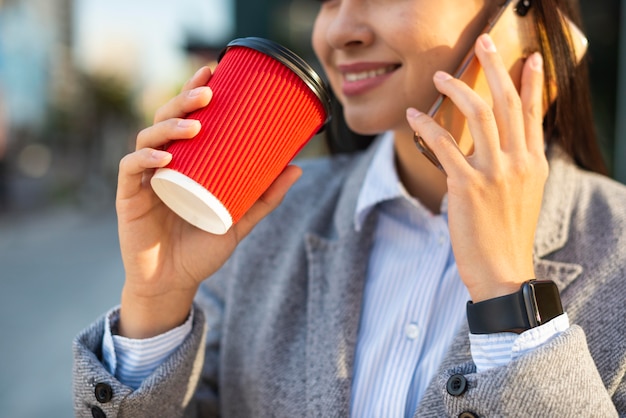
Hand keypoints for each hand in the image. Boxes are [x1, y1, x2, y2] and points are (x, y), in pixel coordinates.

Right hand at [117, 66, 301, 337]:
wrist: (174, 283)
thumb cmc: (202, 249)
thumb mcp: (240, 219)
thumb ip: (266, 197)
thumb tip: (298, 167)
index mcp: (184, 162)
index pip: (185, 117)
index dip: (194, 91)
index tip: (213, 71)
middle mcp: (161, 164)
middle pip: (165, 120)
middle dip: (183, 101)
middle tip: (208, 94)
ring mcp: (144, 179)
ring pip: (147, 138)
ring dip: (168, 127)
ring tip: (195, 126)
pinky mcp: (128, 198)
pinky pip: (130, 170)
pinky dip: (145, 160)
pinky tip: (164, 157)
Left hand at [406, 34, 548, 301]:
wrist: (502, 271)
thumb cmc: (508, 235)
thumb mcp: (525, 195)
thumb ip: (518, 166)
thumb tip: (503, 145)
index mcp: (534, 163)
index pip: (533, 113)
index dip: (530, 82)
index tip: (527, 58)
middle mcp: (519, 162)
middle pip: (508, 102)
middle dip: (494, 67)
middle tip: (481, 43)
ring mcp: (494, 172)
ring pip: (479, 113)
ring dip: (457, 89)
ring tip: (440, 76)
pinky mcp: (467, 186)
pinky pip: (444, 145)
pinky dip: (427, 126)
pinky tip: (414, 115)